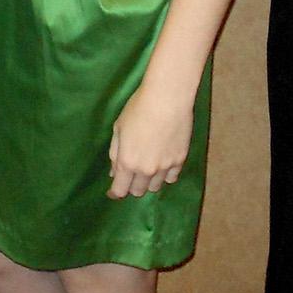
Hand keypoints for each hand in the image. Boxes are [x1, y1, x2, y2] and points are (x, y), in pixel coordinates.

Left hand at [107, 78, 191, 199]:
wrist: (167, 99)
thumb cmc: (137, 109)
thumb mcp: (118, 128)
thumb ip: (115, 153)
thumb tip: (114, 172)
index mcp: (127, 162)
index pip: (120, 190)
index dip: (115, 193)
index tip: (113, 192)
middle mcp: (146, 170)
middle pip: (138, 191)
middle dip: (131, 186)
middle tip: (130, 175)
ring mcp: (165, 167)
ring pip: (155, 187)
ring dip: (148, 182)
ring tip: (147, 168)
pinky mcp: (180, 160)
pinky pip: (172, 178)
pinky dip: (165, 175)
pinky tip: (162, 164)